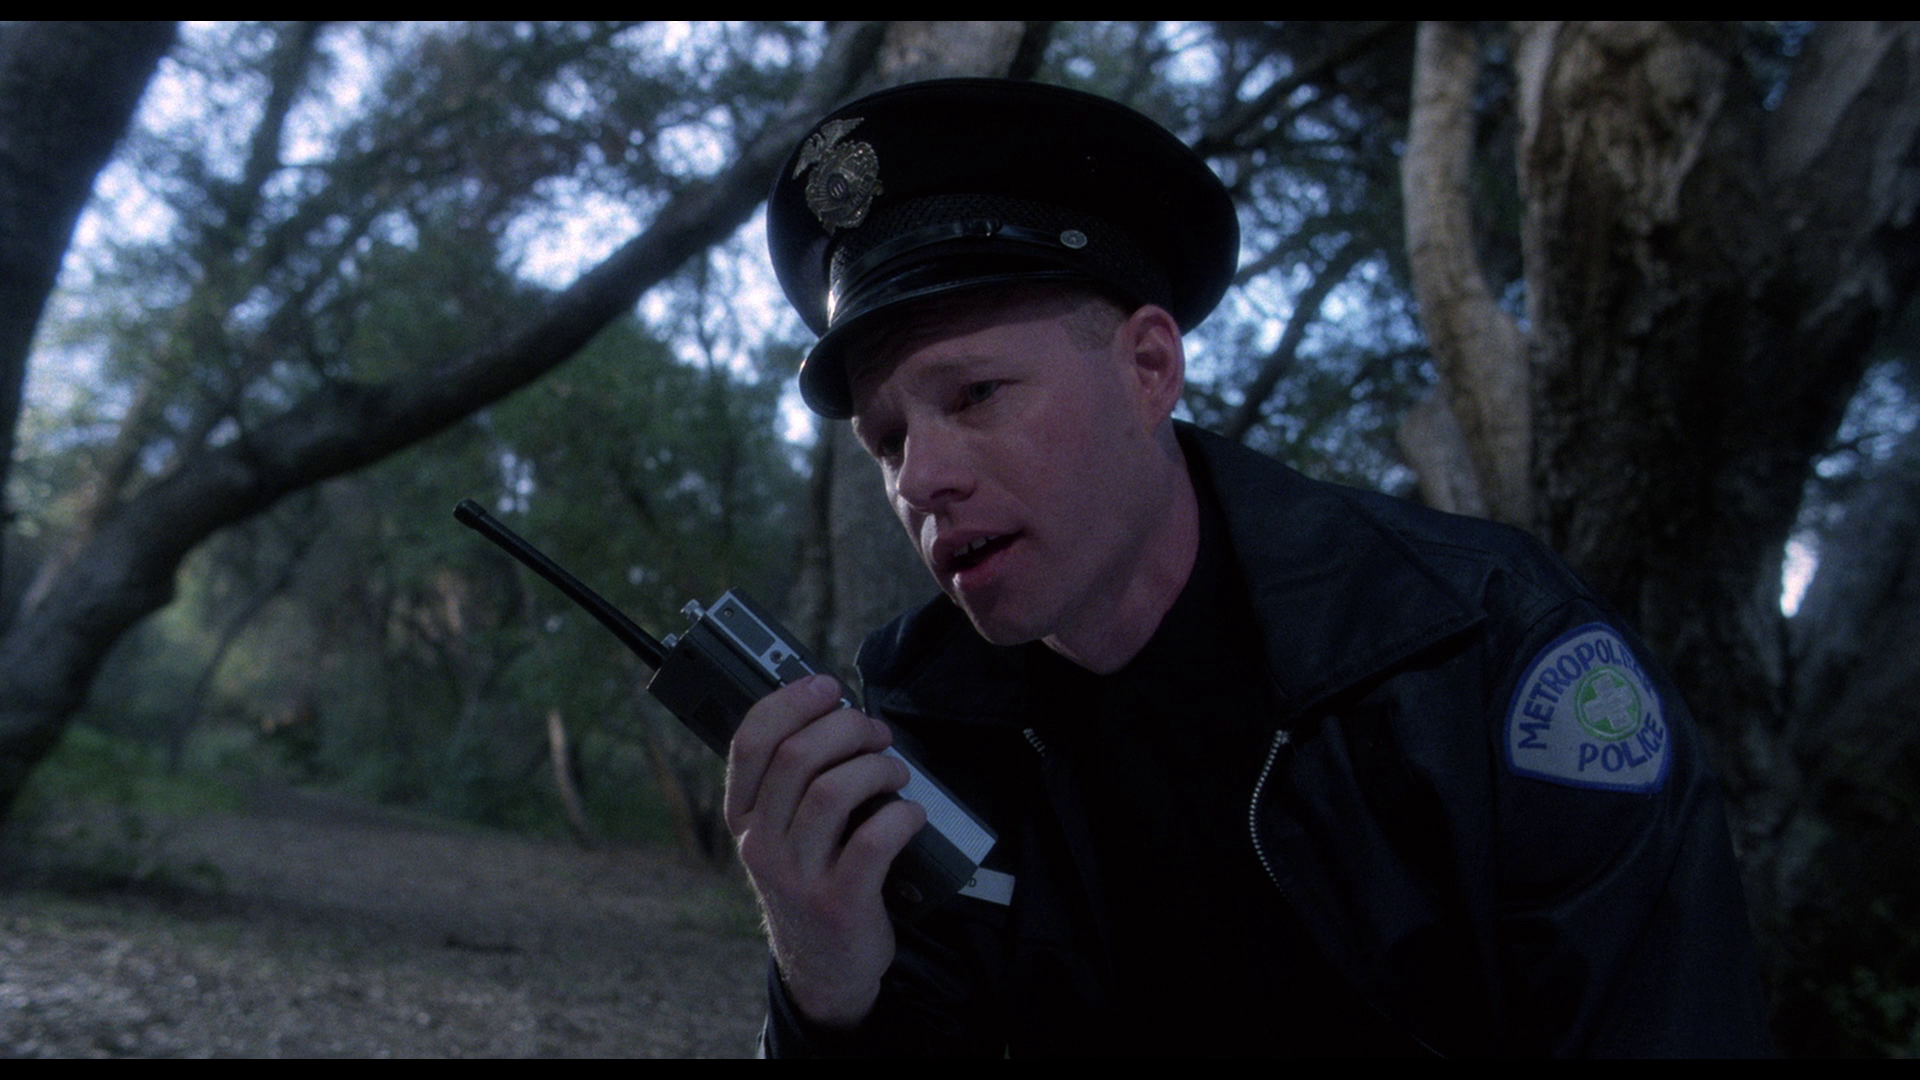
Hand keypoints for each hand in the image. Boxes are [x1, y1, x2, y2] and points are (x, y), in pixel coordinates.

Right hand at [725, 673, 927, 1027]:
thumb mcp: (783, 829)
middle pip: (797, 756)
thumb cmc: (814, 875)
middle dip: (849, 728)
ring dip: (877, 769)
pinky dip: (901, 817)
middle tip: (879, 735)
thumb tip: (836, 710)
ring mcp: (796, 875)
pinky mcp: (838, 902)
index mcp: (742, 814)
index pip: (751, 740)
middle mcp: (759, 842)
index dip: (791, 701)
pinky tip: (911, 814)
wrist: (823, 964)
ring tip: (895, 774)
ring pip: (833, 792)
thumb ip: (795, 778)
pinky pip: (872, 842)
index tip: (829, 687)